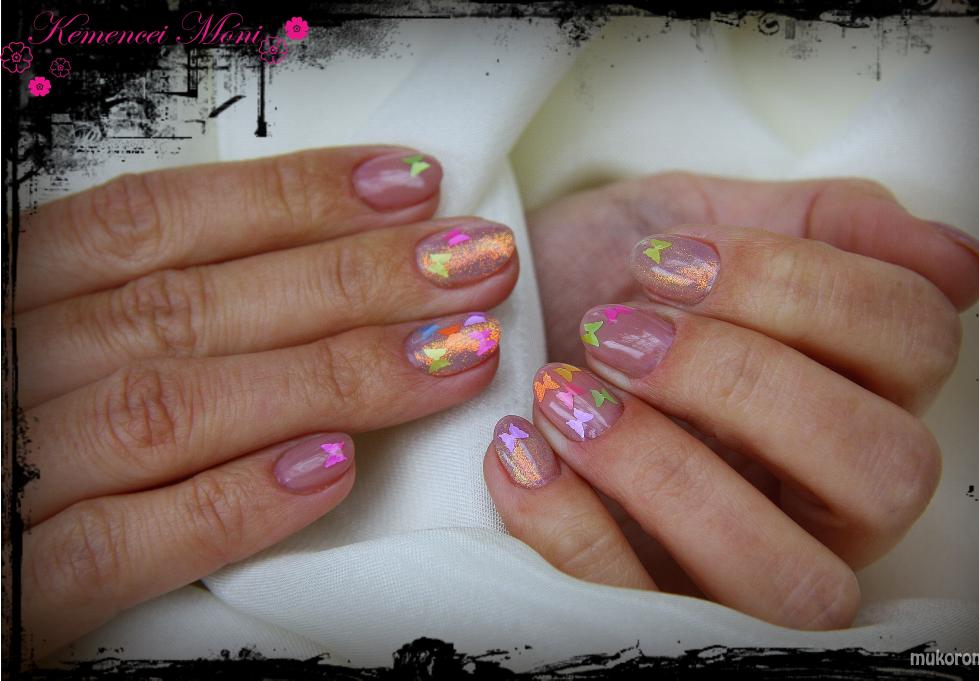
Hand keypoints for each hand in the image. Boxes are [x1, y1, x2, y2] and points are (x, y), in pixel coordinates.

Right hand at [16, 146, 517, 658]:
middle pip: (192, 305)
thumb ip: (148, 310)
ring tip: (457, 355)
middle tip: (478, 262)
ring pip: (175, 410)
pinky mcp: (19, 594)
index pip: (157, 222)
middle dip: (354, 278)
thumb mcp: (59, 344)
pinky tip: (338, 471)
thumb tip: (318, 268)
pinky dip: (232, 504)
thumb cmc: (19, 433)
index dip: (294, 196)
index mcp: (13, 297)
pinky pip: (121, 545)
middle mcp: (5, 369)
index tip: (414, 184)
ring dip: (332, 377)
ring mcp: (7, 480)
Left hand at [484, 173, 978, 629]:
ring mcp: (745, 572)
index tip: (671, 258)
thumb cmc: (589, 279)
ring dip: (666, 469)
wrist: (479, 337)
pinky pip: (646, 615)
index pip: (916, 341)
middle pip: (885, 468)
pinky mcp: (654, 616)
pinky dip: (575, 524)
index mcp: (854, 389)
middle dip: (740, 380)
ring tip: (566, 393)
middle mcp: (826, 500)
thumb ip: (819, 222)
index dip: (799, 285)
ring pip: (791, 577)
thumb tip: (958, 262)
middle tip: (619, 331)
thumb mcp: (689, 216)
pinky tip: (521, 445)